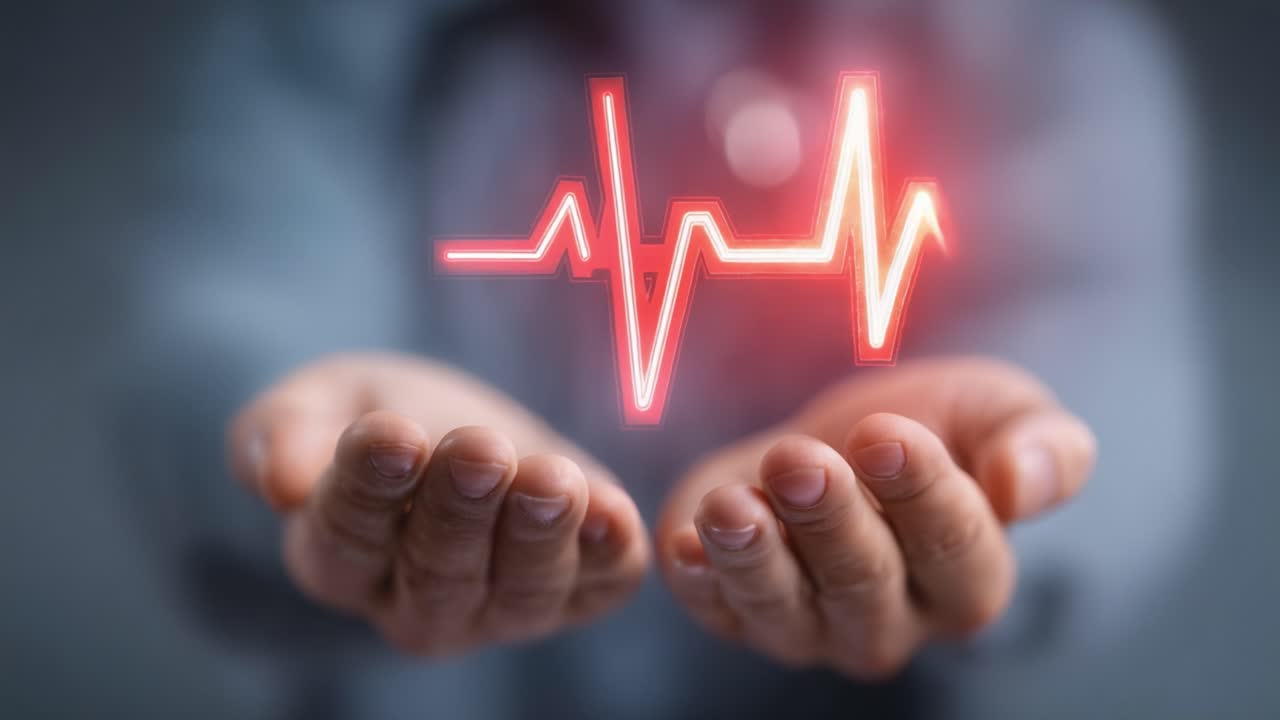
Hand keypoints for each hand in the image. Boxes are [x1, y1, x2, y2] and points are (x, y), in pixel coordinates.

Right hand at [226, 353, 648, 655]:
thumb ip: (287, 429)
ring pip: (520, 590)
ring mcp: (501, 608)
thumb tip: (279, 480)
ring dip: (538, 534)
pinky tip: (612, 513)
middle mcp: (418, 604)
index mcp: (340, 559)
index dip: (367, 488)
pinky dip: (607, 553)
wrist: (473, 431)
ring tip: (550, 480)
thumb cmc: (386, 416)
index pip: (345, 537)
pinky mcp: (577, 592)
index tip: (390, 435)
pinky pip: (595, 586)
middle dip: (461, 508)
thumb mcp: (324, 401)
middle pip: (438, 571)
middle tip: (479, 450)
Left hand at [656, 357, 1095, 678]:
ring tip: (731, 505)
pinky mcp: (736, 609)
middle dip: (830, 520)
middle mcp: (890, 622)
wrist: (836, 435)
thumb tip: (1024, 484)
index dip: (921, 492)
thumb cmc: (930, 427)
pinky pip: (717, 610)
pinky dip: (700, 580)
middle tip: (799, 460)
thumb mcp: (999, 411)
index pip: (955, 550)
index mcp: (967, 578)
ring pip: (784, 610)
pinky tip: (687, 542)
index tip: (886, 434)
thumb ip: (1044, 446)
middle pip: (864, 585)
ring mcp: (809, 625)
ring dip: (754, 557)